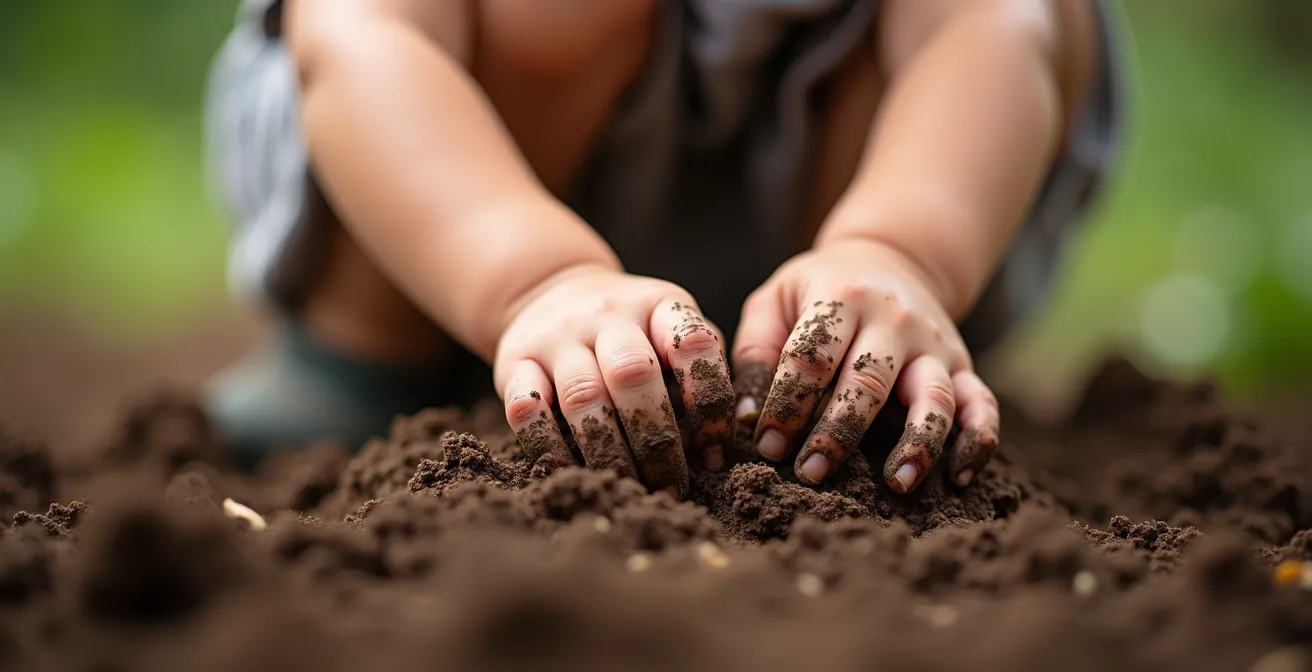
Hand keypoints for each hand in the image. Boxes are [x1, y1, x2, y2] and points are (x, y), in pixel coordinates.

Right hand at [494, 266, 734, 497]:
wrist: (549, 290)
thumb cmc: (630, 329)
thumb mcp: (669, 327)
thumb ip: (699, 370)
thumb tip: (716, 450)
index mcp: (658, 304)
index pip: (694, 344)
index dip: (710, 400)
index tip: (715, 450)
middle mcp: (607, 314)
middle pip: (633, 374)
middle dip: (658, 440)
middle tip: (673, 485)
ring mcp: (557, 336)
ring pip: (582, 397)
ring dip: (609, 453)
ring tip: (629, 488)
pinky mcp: (515, 360)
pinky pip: (526, 409)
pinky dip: (548, 447)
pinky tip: (573, 472)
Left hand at [732, 238, 1000, 491]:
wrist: (890, 257)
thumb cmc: (817, 290)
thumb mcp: (775, 301)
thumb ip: (755, 353)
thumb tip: (746, 420)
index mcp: (842, 297)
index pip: (811, 357)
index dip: (786, 403)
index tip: (766, 446)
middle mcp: (895, 320)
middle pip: (869, 381)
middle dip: (838, 432)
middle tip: (811, 474)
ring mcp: (935, 344)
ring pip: (933, 397)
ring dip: (917, 443)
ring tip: (897, 484)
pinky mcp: (964, 366)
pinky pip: (982, 404)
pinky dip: (978, 440)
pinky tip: (958, 478)